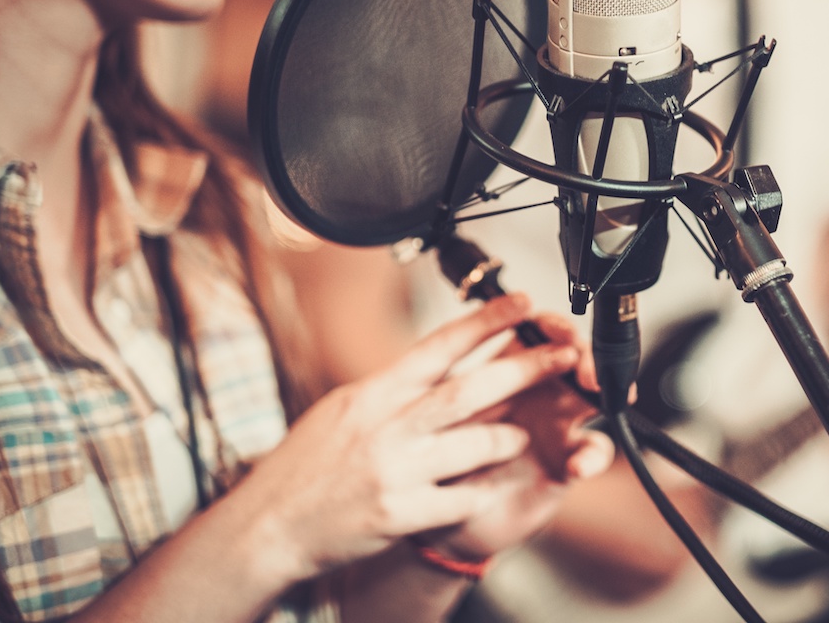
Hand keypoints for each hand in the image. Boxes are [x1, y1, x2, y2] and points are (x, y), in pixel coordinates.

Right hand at [230, 294, 579, 582]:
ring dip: (506, 438)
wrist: (267, 526)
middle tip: (561, 356)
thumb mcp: (344, 410)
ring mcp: (393, 471)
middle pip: (468, 390)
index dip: (484, 321)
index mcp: (373, 394)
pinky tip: (490, 488)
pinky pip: (459, 499)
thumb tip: (437, 364)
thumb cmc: (306, 466)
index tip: (522, 303)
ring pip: (473, 445)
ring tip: (523, 433)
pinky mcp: (399, 514)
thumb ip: (393, 390)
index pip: (438, 346)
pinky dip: (480, 491)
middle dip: (522, 369)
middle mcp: (385, 426)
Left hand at [424, 312, 615, 559]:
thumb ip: (449, 391)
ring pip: (593, 395)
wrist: (448, 522)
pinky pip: (592, 452)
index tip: (547, 324)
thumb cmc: (442, 461)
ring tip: (595, 393)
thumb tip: (448, 357)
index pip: (537, 332)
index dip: (547, 323)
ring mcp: (556, 427)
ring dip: (602, 390)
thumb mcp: (437, 421)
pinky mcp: (567, 463)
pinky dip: (591, 456)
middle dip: (582, 349)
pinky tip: (578, 465)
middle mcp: (537, 393)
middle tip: (578, 359)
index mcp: (507, 371)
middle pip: (573, 356)